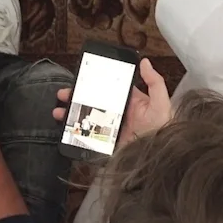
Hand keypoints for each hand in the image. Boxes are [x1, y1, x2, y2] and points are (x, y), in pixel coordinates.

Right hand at [53, 58, 170, 149]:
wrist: (155, 160)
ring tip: (60, 111)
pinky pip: (87, 135)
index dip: (96, 82)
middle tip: (65, 94)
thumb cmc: (162, 131)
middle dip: (77, 97)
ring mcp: (110, 128)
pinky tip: (67, 128)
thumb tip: (146, 63)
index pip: (111, 88)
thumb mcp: (161, 104)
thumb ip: (154, 83)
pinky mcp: (104, 142)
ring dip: (72, 113)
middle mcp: (119, 114)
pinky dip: (75, 132)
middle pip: (94, 102)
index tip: (83, 77)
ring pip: (87, 118)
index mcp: (131, 102)